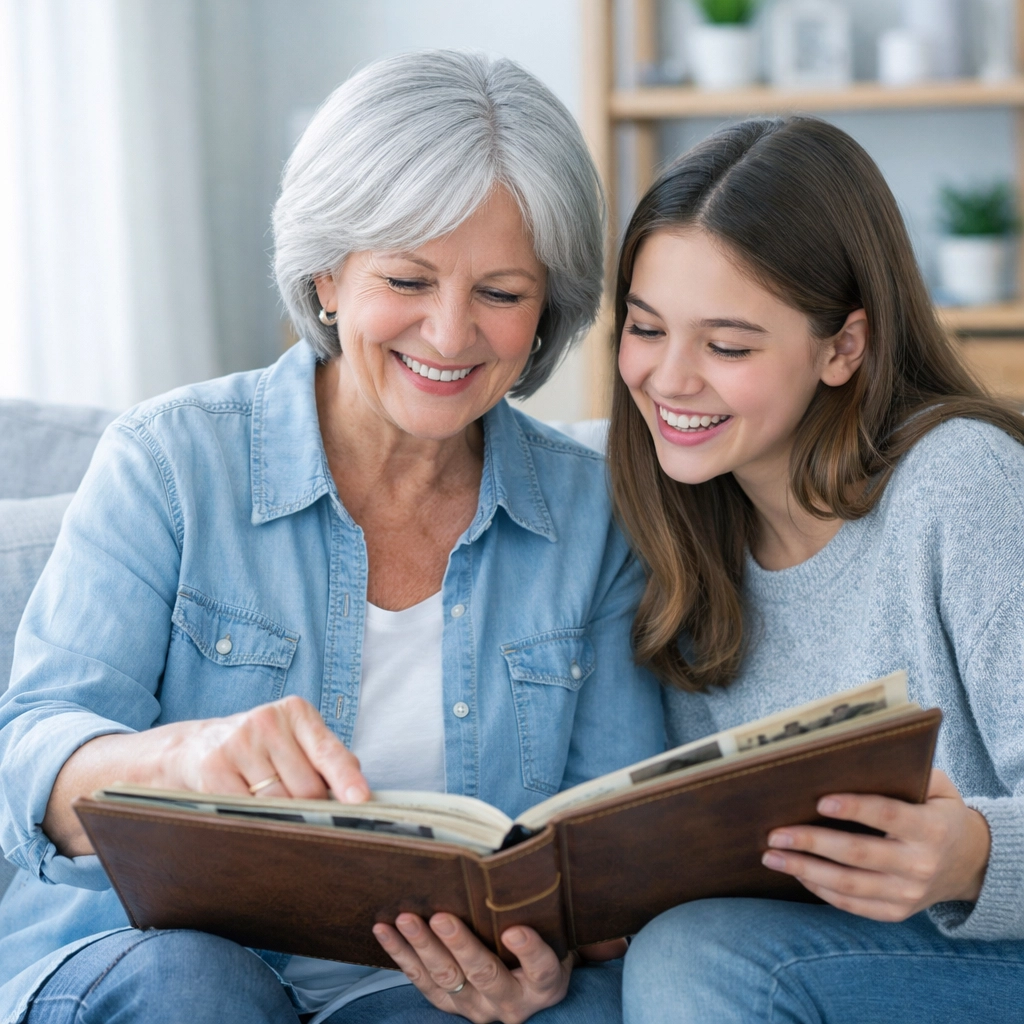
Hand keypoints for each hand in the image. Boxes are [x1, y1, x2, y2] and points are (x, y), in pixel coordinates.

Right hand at [164, 695, 369, 802]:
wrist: (190, 748)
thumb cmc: (257, 749)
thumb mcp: (293, 740)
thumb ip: (325, 759)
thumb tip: (357, 791)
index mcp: (296, 711)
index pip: (328, 751)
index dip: (346, 779)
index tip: (360, 800)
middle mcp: (268, 721)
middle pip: (307, 787)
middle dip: (309, 807)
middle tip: (297, 808)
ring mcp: (239, 742)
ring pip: (279, 803)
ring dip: (280, 816)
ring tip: (267, 803)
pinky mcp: (214, 767)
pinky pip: (247, 810)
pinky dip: (252, 818)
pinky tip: (244, 807)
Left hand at [373, 913, 571, 1022]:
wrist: (529, 981)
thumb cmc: (544, 939)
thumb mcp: (554, 931)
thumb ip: (541, 908)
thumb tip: (521, 850)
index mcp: (545, 984)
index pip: (541, 969)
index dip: (529, 951)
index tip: (513, 930)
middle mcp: (512, 1001)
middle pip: (485, 974)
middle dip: (461, 946)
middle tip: (442, 918)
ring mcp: (478, 1007)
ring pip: (448, 978)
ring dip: (424, 947)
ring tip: (406, 919)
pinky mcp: (450, 1005)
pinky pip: (422, 981)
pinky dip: (401, 954)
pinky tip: (384, 930)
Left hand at [761, 769, 990, 921]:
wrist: (970, 863)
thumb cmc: (938, 811)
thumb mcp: (937, 787)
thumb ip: (906, 771)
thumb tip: (853, 757)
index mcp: (932, 828)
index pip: (888, 816)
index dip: (854, 808)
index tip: (819, 800)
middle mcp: (921, 865)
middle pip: (857, 854)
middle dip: (811, 842)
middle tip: (774, 834)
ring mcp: (909, 894)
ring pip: (849, 885)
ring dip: (805, 870)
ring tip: (771, 856)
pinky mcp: (897, 912)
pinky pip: (853, 905)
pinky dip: (820, 890)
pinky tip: (796, 873)